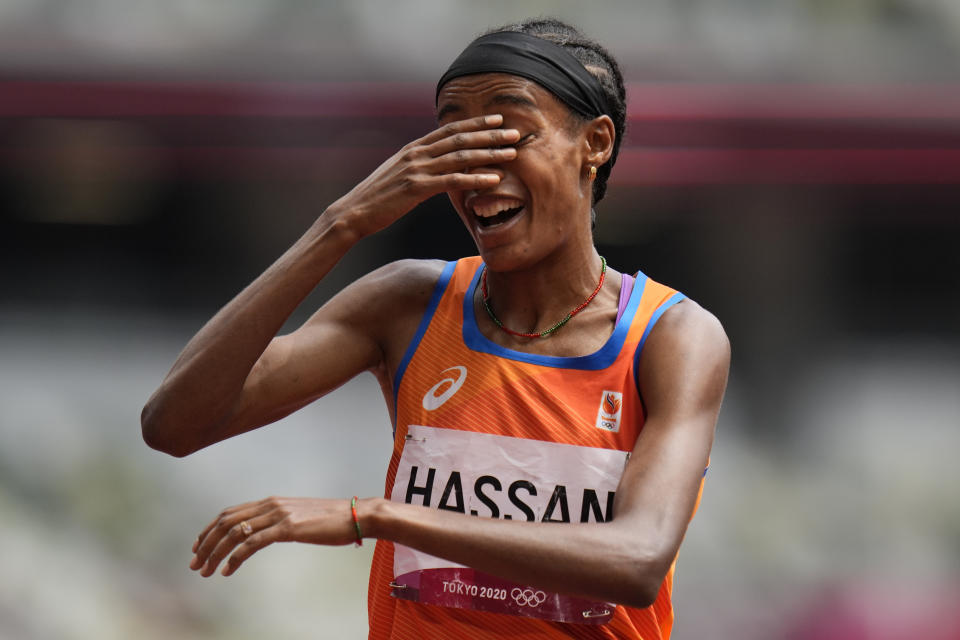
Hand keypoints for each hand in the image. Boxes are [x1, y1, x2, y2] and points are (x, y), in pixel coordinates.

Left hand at [189, 496, 359, 576]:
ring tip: (206, 571)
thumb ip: (281, 522)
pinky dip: (235, 558)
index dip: (209, 529)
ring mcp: (278, 515)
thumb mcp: (299, 518)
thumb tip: (268, 533)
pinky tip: (228, 571)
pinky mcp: (287, 528)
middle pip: (226, 522)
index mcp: (271, 501)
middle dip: (206, 543)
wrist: (356, 516)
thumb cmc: (331, 520)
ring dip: (215, 553)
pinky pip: (252, 543)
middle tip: (195, 563)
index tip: (198, 546)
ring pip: (234, 533)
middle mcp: (270, 504)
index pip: (230, 512)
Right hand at [329, 114, 518, 237]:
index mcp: (414, 148)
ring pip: (460, 156)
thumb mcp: (399, 175)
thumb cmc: (378, 198)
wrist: (354, 212)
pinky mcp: (416, 188)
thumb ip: (419, 166)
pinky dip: (475, 178)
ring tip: (513, 153)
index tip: (498, 120)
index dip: (476, 124)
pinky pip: (452, 180)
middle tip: (516, 132)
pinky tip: (494, 179)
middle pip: (460, 138)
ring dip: (489, 154)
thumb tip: (437, 165)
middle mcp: (417, 153)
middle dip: (490, 135)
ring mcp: (417, 169)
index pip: (450, 129)